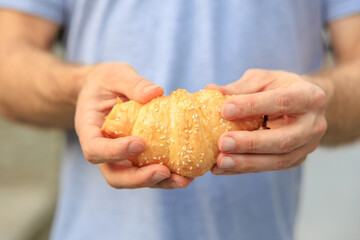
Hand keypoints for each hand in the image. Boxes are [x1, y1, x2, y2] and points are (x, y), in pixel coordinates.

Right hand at [75, 63, 192, 188]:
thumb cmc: (107, 81)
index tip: (140, 143)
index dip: (115, 152)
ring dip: (158, 183)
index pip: (94, 149)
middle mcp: (103, 149)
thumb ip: (132, 83)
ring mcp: (119, 157)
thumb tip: (155, 92)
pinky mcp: (136, 157)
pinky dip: (166, 176)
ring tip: (183, 180)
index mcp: (89, 130)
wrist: (104, 90)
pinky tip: (186, 174)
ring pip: (134, 179)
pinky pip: (147, 171)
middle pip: (114, 175)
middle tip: (164, 171)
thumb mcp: (116, 75)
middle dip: (139, 179)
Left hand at [207, 69, 326, 174]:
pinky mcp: (295, 160)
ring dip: (246, 163)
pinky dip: (243, 169)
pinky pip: (268, 167)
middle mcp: (313, 125)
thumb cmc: (280, 87)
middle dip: (250, 143)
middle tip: (222, 143)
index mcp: (310, 97)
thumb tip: (211, 90)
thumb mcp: (264, 80)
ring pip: (277, 160)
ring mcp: (307, 147)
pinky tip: (222, 169)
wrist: (304, 106)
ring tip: (220, 161)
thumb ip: (241, 87)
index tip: (224, 110)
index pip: (280, 101)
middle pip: (282, 139)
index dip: (252, 106)